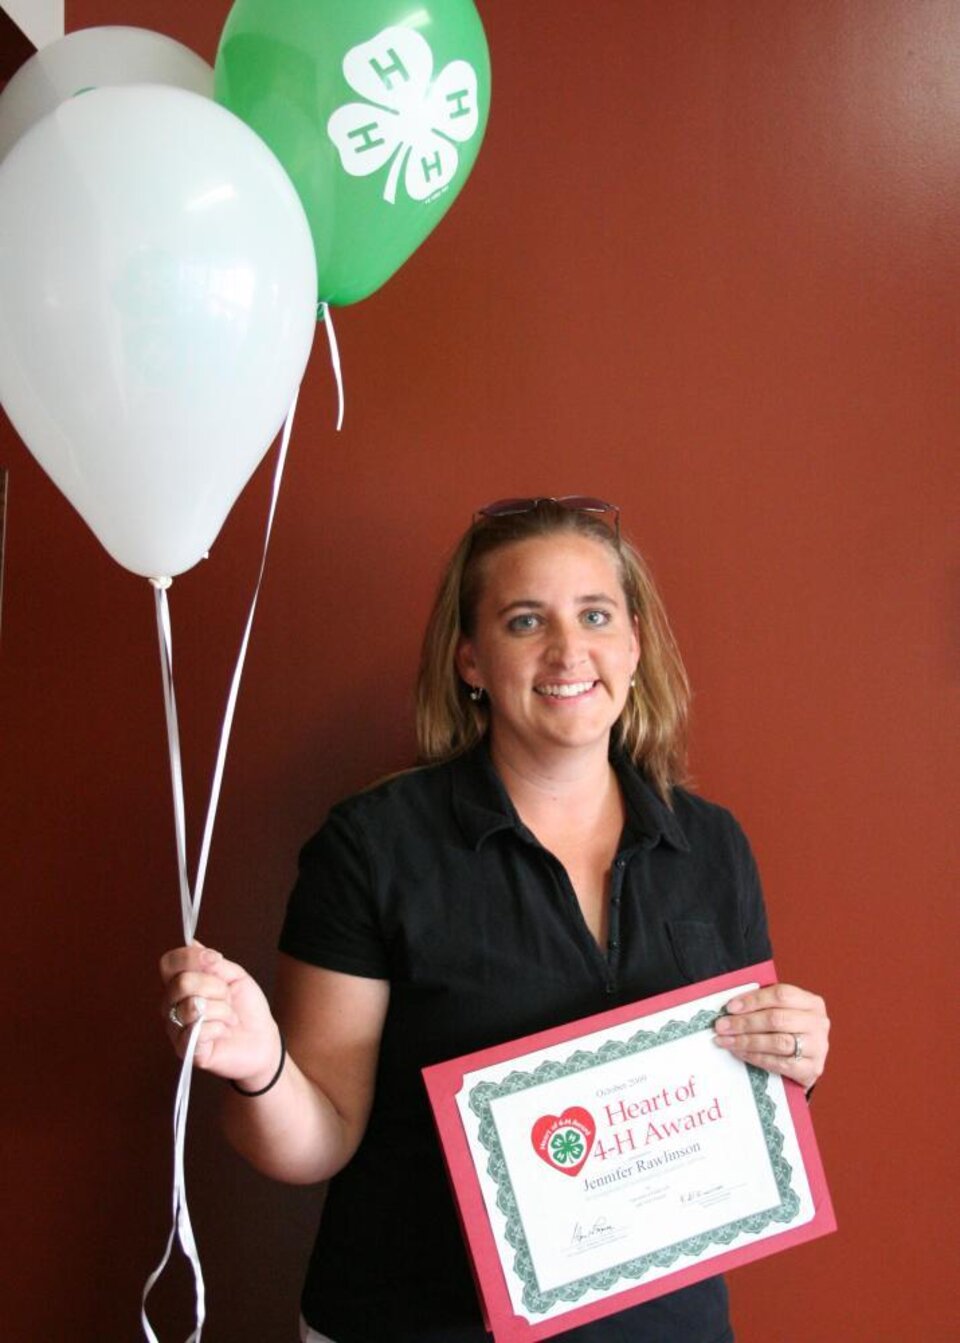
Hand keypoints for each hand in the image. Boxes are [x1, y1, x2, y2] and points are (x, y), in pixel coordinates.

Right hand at [159, 943, 280, 1089]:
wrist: (262, 1039)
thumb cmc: (246, 1007)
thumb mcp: (234, 976)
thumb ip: (213, 963)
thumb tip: (192, 943)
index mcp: (181, 984)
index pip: (168, 963)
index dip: (191, 957)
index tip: (216, 960)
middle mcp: (172, 1006)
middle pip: (182, 983)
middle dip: (216, 987)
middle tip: (228, 998)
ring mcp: (176, 1029)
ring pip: (193, 1007)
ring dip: (222, 1009)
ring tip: (229, 1016)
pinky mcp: (186, 1051)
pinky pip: (199, 1031)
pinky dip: (220, 1028)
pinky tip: (223, 1032)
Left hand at [713, 982, 829, 1091]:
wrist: (807, 1062)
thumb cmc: (789, 1031)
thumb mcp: (784, 1012)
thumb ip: (763, 1006)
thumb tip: (731, 1007)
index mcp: (812, 1002)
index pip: (781, 995)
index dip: (753, 1000)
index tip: (730, 1007)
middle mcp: (818, 1023)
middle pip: (777, 1019)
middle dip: (744, 1022)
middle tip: (722, 1026)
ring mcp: (817, 1047)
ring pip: (778, 1042)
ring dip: (747, 1041)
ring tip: (726, 1040)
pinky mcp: (812, 1069)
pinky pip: (780, 1063)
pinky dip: (756, 1057)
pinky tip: (740, 1053)